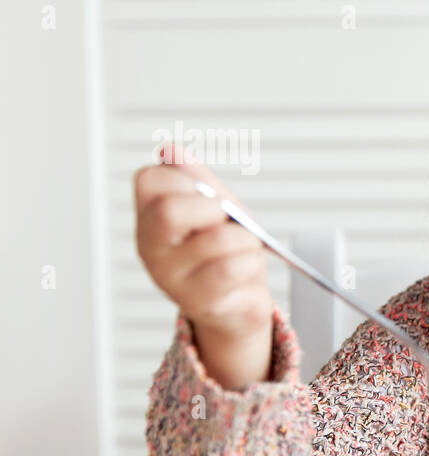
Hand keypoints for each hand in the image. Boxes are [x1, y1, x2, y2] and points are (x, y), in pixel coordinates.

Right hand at [135, 142, 273, 386]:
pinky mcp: (198, 301)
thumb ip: (196, 178)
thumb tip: (170, 150)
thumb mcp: (214, 206)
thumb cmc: (226, 252)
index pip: (150, 180)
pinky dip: (252, 264)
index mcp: (149, 218)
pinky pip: (234, 268)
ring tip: (243, 251)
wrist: (239, 306)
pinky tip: (246, 272)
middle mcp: (151, 248)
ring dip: (246, 241)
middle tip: (226, 223)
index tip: (207, 199)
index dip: (189, 182)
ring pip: (218, 239)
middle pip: (170, 211)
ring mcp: (170, 277)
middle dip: (214, 210)